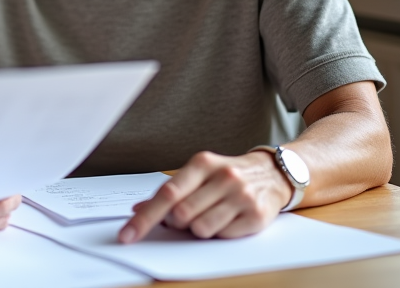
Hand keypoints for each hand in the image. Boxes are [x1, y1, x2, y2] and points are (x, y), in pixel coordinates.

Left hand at [118, 151, 290, 243]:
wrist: (272, 173)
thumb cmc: (227, 175)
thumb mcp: (199, 174)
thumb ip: (170, 190)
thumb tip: (138, 209)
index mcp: (203, 163)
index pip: (167, 194)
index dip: (145, 217)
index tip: (127, 234)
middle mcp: (224, 177)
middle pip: (182, 214)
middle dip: (177, 222)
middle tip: (186, 216)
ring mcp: (242, 196)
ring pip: (201, 229)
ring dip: (199, 229)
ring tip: (211, 214)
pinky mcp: (257, 216)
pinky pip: (224, 236)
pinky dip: (220, 233)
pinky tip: (228, 219)